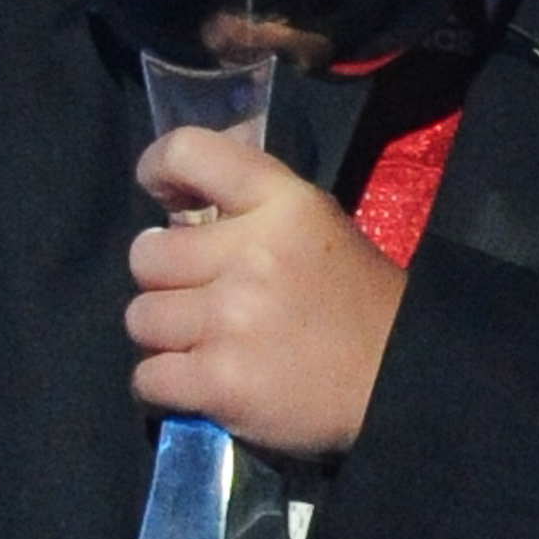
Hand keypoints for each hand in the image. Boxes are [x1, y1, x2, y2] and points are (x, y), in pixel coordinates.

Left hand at [127, 129, 405, 454]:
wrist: (399, 382)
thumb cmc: (355, 303)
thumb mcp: (316, 226)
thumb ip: (252, 206)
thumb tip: (175, 199)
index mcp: (283, 204)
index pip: (190, 152)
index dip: (158, 167)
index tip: (159, 191)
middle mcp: (252, 254)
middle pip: (146, 255)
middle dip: (164, 279)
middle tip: (197, 297)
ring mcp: (232, 321)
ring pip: (140, 318)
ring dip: (164, 336)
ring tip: (201, 344)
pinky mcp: (220, 383)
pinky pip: (147, 377)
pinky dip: (163, 386)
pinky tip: (196, 383)